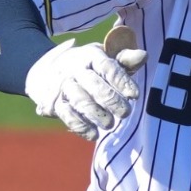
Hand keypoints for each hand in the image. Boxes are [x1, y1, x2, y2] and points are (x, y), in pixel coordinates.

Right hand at [24, 38, 147, 139]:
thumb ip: (124, 60)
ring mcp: (63, 86)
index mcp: (90, 56)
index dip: (122, 81)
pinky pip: (67, 115)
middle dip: (111, 100)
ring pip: (80, 100)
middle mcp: (75, 69)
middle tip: (125, 113)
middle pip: (94, 84)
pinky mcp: (54, 102)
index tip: (135, 95)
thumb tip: (143, 56)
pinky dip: (80, 126)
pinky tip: (93, 134)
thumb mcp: (104, 58)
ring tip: (110, 125)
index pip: (108, 67)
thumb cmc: (87, 66)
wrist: (47, 70)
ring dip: (96, 114)